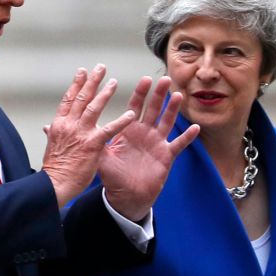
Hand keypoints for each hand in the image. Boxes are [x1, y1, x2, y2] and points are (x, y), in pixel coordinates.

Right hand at [42, 65, 137, 207]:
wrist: (55, 184)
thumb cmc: (55, 168)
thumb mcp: (51, 146)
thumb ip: (52, 133)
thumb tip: (47, 127)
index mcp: (59, 124)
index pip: (68, 99)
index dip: (76, 84)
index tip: (82, 72)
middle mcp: (69, 124)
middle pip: (82, 98)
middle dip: (92, 81)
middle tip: (101, 68)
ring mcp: (81, 133)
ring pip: (94, 107)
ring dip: (105, 93)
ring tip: (114, 82)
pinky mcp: (93, 144)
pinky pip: (110, 129)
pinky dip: (121, 121)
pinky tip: (131, 114)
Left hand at [98, 76, 200, 220]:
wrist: (126, 196)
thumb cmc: (114, 177)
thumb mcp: (102, 157)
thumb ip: (96, 141)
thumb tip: (81, 126)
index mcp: (129, 130)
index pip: (135, 106)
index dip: (141, 93)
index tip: (145, 80)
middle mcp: (145, 133)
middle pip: (154, 109)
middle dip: (159, 94)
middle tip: (165, 79)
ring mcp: (157, 143)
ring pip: (167, 122)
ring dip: (173, 109)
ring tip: (178, 96)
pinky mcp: (166, 156)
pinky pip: (179, 145)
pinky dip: (187, 137)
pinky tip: (195, 127)